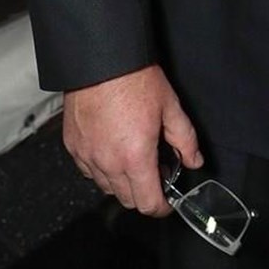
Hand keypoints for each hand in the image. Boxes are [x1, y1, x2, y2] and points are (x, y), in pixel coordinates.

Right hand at [63, 64, 202, 215]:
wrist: (101, 61)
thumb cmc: (135, 80)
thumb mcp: (170, 107)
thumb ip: (185, 139)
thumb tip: (194, 160)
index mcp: (135, 158)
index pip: (147, 203)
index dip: (161, 207)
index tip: (167, 201)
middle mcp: (108, 163)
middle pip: (127, 199)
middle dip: (144, 192)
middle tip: (157, 170)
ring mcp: (87, 157)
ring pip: (106, 187)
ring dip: (123, 181)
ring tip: (136, 157)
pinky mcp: (73, 147)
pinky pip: (88, 171)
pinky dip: (102, 168)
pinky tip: (113, 148)